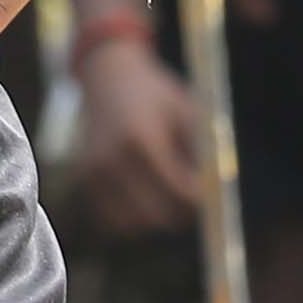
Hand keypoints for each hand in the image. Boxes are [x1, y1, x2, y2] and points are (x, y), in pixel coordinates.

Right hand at [67, 38, 206, 238]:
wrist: (108, 77)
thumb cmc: (157, 96)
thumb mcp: (188, 112)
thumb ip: (203, 153)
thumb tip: (218, 196)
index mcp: (141, 139)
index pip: (179, 193)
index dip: (201, 202)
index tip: (213, 197)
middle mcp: (111, 160)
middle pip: (158, 217)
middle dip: (182, 214)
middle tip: (193, 199)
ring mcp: (92, 174)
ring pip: (136, 225)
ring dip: (156, 217)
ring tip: (165, 189)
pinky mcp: (83, 182)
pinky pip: (115, 222)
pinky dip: (133, 218)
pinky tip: (142, 194)